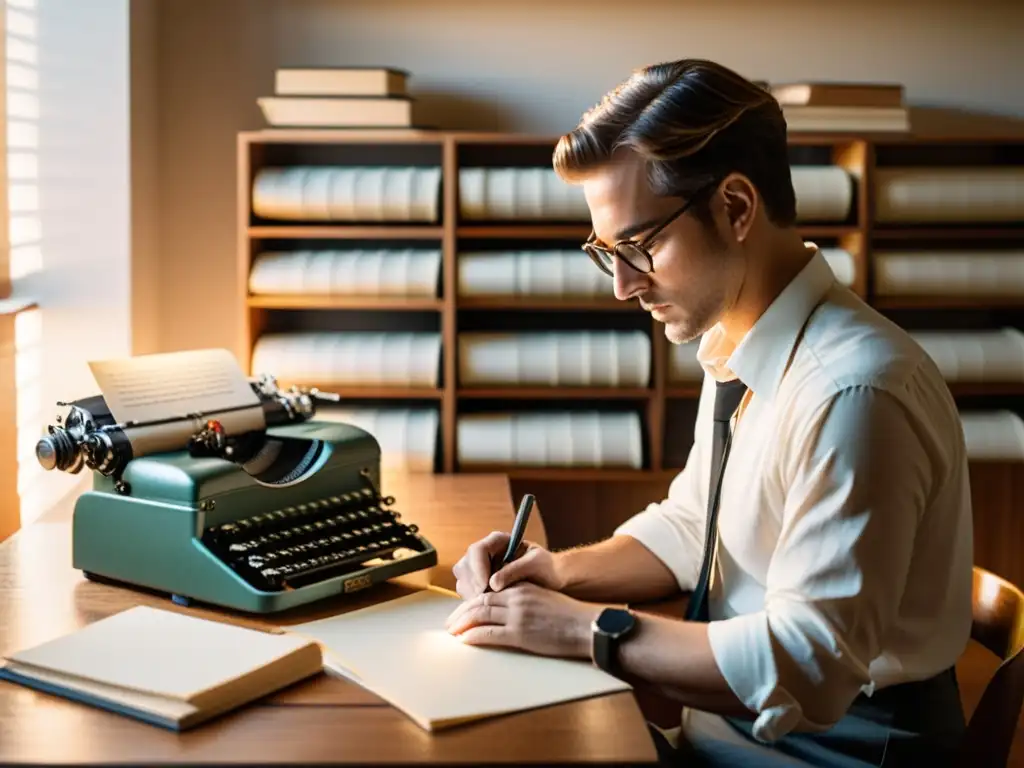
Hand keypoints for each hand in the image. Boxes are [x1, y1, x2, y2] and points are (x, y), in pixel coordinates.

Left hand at [445, 582, 601, 657]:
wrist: (585, 626)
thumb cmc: (568, 615)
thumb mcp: (543, 598)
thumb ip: (524, 599)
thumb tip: (506, 609)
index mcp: (521, 588)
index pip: (488, 592)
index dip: (471, 602)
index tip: (462, 610)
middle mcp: (516, 598)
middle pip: (479, 602)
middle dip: (461, 613)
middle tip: (450, 623)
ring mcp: (517, 615)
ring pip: (480, 616)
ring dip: (462, 624)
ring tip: (453, 632)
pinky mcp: (520, 633)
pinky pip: (489, 633)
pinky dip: (474, 636)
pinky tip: (465, 640)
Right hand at [451, 531, 563, 598]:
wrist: (551, 581)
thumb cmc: (546, 568)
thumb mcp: (536, 565)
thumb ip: (515, 570)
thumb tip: (492, 584)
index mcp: (497, 542)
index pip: (477, 551)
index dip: (478, 568)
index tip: (486, 586)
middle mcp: (484, 554)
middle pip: (464, 566)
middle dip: (473, 585)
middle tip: (486, 600)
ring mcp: (478, 570)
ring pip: (463, 581)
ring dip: (472, 595)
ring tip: (491, 605)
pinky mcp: (478, 586)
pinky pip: (467, 594)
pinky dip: (474, 603)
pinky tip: (489, 608)